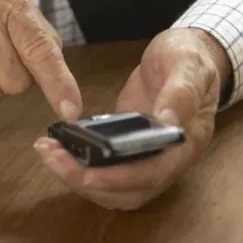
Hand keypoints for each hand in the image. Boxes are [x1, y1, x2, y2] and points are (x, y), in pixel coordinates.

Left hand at [34, 28, 231, 209]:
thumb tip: (166, 123)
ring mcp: (148, 153)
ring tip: (50, 153)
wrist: (189, 52)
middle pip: (128, 189)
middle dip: (88, 180)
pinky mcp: (130, 143)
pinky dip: (83, 163)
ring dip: (81, 176)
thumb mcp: (189, 65)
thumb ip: (181, 93)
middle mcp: (168, 158)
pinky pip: (107, 165)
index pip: (153, 174)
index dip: (120, 179)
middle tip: (53, 157)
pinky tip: (60, 146)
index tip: (87, 175)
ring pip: (115, 186)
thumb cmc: (191, 57)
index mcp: (187, 143)